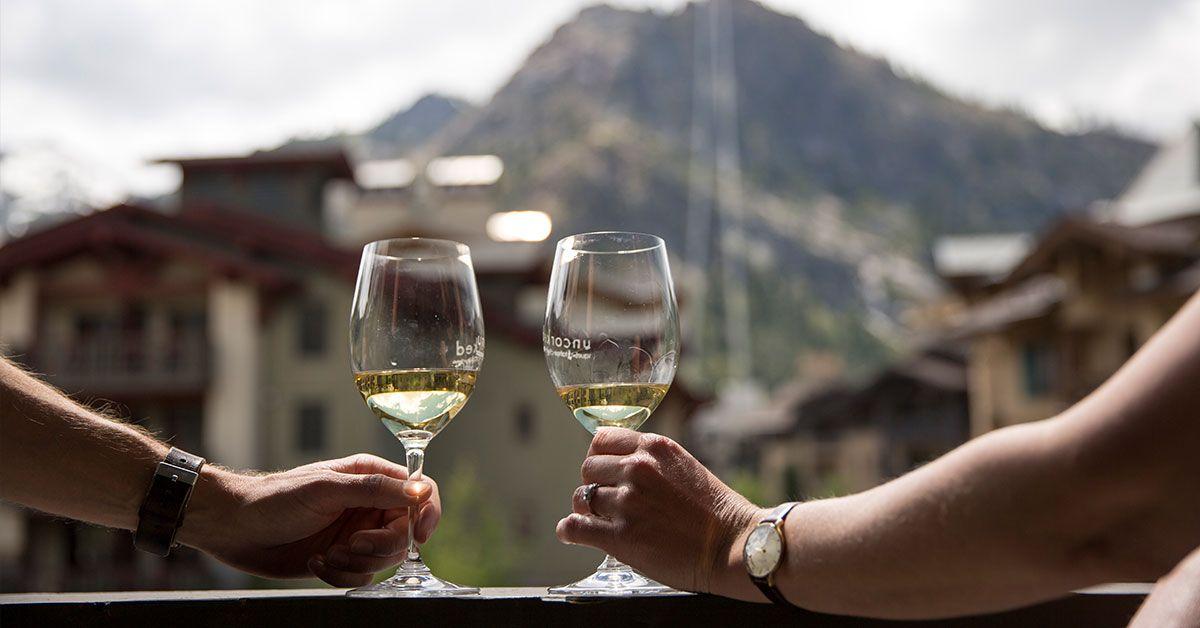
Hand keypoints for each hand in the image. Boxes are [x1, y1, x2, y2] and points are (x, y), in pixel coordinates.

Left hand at [181, 453, 439, 586]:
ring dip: (357, 562)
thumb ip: (376, 490)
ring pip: (384, 558)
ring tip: (328, 554)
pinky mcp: (341, 558)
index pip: (420, 492)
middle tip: (352, 544)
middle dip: (381, 545)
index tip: (420, 535)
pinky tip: (316, 563)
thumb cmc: (275, 498)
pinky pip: (362, 576)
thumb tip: (421, 491)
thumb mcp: (327, 489)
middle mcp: (368, 505)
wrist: (233, 527)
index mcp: (371, 478)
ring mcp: (355, 533)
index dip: (427, 514)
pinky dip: (341, 575)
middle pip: (405, 532)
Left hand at [556, 427, 766, 594]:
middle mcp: (637, 468)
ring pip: (582, 498)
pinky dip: (569, 531)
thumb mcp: (684, 467)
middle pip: (588, 469)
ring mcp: (627, 502)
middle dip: (593, 485)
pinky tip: (571, 534)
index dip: (598, 458)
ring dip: (587, 510)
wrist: (734, 545)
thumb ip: (652, 462)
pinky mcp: (621, 535)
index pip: (601, 439)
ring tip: (597, 521)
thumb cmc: (715, 512)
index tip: (602, 472)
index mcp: (654, 447)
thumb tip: (620, 466)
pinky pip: (575, 527)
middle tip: (604, 501)